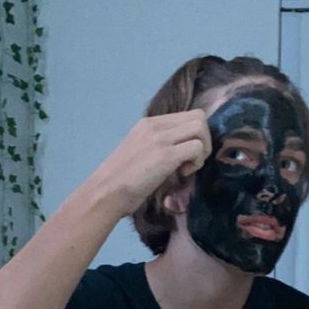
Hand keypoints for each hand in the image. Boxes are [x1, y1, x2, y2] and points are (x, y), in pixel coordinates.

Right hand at [89, 110, 211, 216]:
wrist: (105, 193)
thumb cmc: (120, 182)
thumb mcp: (140, 154)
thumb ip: (158, 146)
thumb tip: (181, 151)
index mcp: (148, 124)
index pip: (187, 116)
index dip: (194, 136)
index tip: (185, 156)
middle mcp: (155, 125)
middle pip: (198, 116)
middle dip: (204, 140)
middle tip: (192, 161)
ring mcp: (160, 138)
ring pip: (200, 127)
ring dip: (202, 149)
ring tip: (187, 167)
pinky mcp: (165, 155)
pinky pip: (197, 147)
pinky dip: (197, 162)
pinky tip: (183, 174)